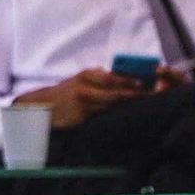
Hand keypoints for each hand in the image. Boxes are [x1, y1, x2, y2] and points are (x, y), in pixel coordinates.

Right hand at [19, 70, 146, 130]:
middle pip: (116, 92)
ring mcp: (83, 104)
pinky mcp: (81, 118)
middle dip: (135, 94)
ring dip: (129, 106)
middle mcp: (85, 88)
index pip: (113, 77)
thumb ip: (98, 79)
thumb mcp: (79, 80)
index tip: (146, 83)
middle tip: (152, 96)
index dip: (131, 80)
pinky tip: (127, 118)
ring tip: (145, 107)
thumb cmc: (65, 94)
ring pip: (112, 106)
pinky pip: (104, 117)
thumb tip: (124, 79)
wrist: (42, 108)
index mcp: (86, 75)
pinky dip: (117, 116)